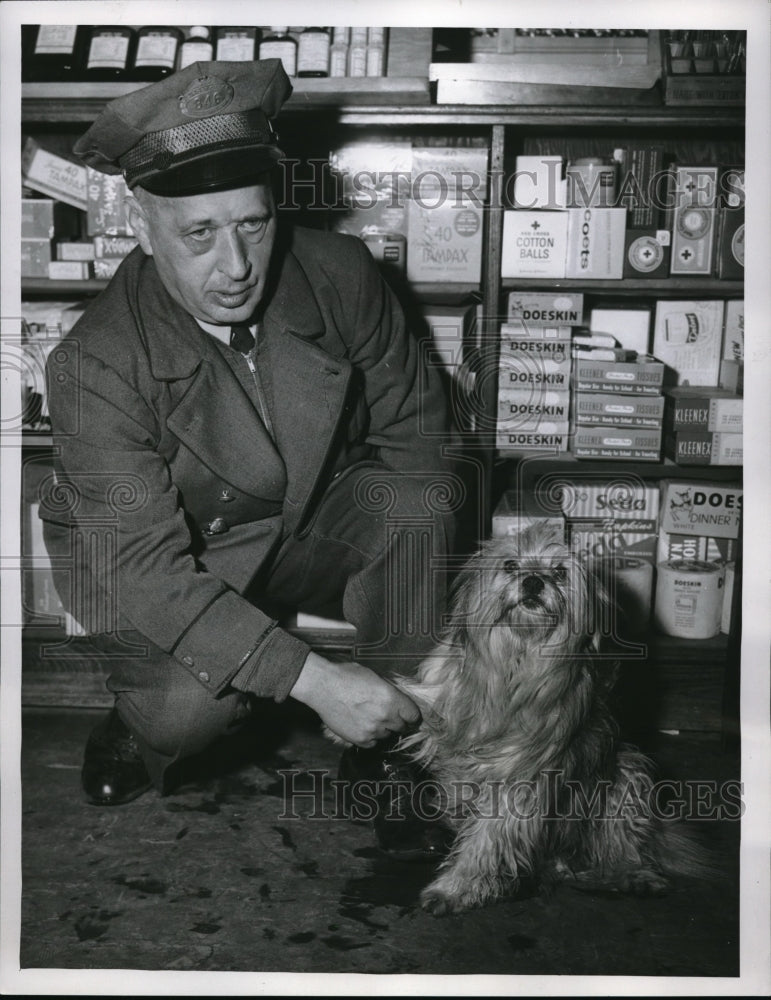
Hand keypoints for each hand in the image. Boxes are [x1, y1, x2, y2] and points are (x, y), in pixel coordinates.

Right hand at [289, 652, 419, 746]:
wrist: (323, 686)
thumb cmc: (347, 676)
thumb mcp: (374, 677)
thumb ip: (389, 692)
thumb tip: (397, 700)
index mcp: (392, 699)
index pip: (413, 715)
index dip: (412, 716)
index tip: (409, 716)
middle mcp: (385, 716)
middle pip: (402, 727)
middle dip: (398, 722)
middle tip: (389, 716)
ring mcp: (372, 730)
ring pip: (386, 735)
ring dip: (383, 729)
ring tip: (370, 718)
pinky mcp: (359, 739)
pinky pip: (372, 743)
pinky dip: (370, 736)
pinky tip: (362, 725)